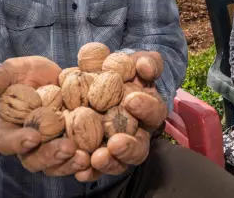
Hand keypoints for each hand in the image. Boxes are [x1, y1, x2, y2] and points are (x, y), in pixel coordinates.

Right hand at [0, 56, 89, 175]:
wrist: (59, 77)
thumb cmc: (30, 75)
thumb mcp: (16, 70)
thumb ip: (1, 77)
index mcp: (9, 130)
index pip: (8, 142)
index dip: (18, 142)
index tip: (33, 137)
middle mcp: (30, 146)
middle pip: (35, 159)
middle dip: (51, 156)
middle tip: (67, 147)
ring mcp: (53, 148)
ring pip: (58, 165)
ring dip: (70, 164)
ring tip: (84, 157)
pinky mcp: (76, 147)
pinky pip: (79, 161)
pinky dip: (88, 164)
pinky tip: (98, 158)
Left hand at [75, 51, 167, 181]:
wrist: (99, 79)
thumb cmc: (124, 70)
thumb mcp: (138, 61)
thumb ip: (147, 62)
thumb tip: (145, 66)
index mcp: (150, 112)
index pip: (154, 113)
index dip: (146, 108)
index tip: (132, 100)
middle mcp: (136, 134)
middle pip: (139, 148)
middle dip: (128, 148)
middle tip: (116, 143)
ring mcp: (115, 148)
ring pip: (118, 163)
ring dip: (109, 163)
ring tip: (96, 158)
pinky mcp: (93, 154)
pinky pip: (92, 169)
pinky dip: (87, 172)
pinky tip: (79, 171)